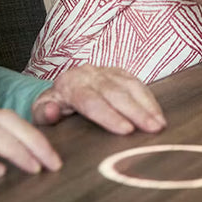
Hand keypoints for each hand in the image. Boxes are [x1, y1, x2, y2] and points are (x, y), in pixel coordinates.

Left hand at [32, 65, 165, 134]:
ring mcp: (107, 71)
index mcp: (70, 84)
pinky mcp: (120, 73)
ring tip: (160, 124)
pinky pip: (137, 83)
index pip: (91, 101)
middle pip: (116, 93)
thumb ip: (44, 114)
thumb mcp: (41, 112)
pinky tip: (158, 114)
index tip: (126, 130)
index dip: (110, 116)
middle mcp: (90, 74)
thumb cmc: (53, 106)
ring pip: (130, 86)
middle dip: (136, 112)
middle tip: (153, 129)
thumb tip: (52, 111)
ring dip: (147, 105)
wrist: (62, 88)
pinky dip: (150, 99)